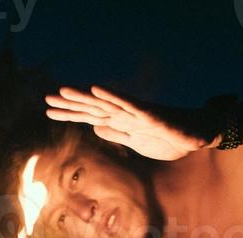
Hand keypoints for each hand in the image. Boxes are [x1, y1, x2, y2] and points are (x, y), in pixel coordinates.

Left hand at [45, 86, 214, 160]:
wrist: (195, 135)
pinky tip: (96, 89)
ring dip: (85, 98)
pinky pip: (127, 104)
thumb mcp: (136, 142)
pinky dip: (112, 97)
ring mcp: (135, 113)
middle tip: (46, 100)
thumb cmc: (168, 138)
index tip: (48, 111)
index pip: (90, 117)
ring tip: (63, 91)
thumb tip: (96, 128)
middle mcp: (124, 114)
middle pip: (93, 109)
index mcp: (121, 122)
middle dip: (70, 105)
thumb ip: (117, 134)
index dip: (70, 114)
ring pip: (105, 104)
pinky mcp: (148, 114)